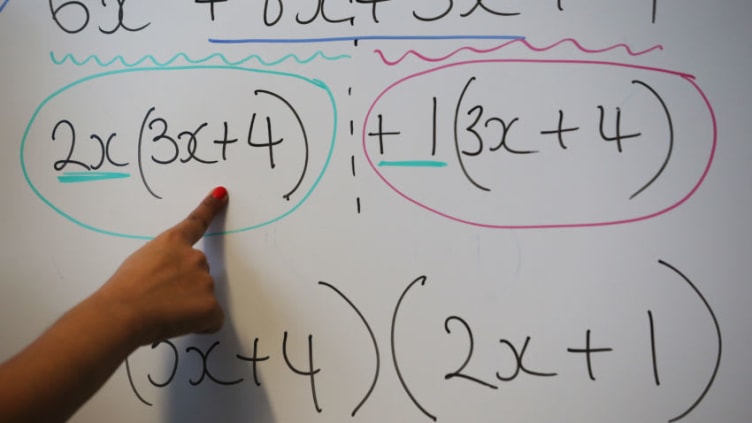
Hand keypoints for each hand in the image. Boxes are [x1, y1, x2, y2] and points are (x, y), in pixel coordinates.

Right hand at [92, 187, 228, 346]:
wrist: (122, 313)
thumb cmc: (122, 291)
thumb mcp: (139, 263)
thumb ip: (163, 263)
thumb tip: (170, 280)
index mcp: (173, 243)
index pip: (196, 222)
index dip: (209, 208)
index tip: (221, 194)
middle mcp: (195, 257)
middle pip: (198, 272)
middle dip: (186, 286)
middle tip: (160, 299)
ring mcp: (205, 281)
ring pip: (204, 297)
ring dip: (190, 306)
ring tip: (162, 312)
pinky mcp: (211, 306)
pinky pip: (211, 319)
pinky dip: (200, 324)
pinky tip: (177, 323)